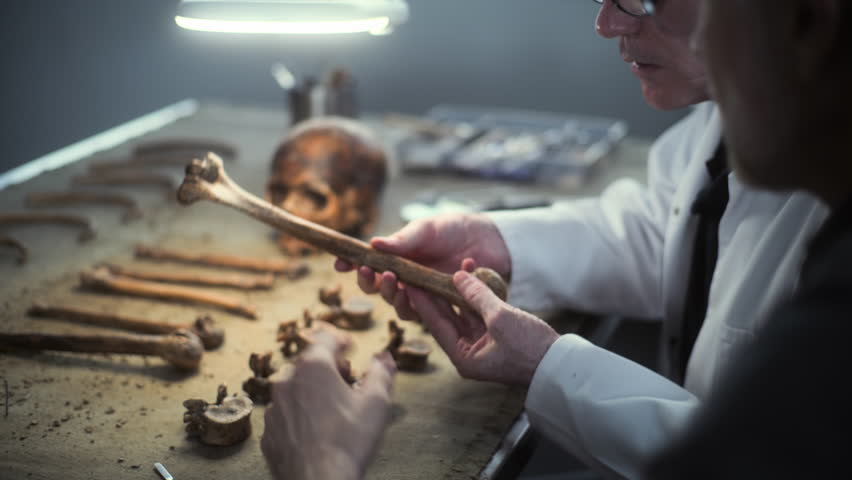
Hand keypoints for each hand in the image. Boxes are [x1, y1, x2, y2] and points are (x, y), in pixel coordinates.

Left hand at [261, 330, 396, 479]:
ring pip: (294, 389)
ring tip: (331, 408)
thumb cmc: (348, 442)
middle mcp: (287, 381)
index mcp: (314, 367)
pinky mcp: (269, 432)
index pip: (325, 339)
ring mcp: (274, 408)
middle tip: (346, 379)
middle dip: (327, 367)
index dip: (341, 340)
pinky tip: (316, 430)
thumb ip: (382, 373)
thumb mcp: (377, 403)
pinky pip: (285, 415)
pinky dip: (299, 415)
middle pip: (308, 363)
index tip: (350, 347)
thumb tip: (385, 357)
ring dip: (311, 391)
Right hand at [335, 213, 510, 320]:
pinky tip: (463, 267)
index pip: (368, 268)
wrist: (486, 239)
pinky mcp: (446, 307)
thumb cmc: (450, 230)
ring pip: (403, 309)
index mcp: (396, 261)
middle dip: (372, 286)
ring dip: (397, 299)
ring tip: (403, 285)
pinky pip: (435, 312)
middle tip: (375, 274)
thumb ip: (404, 239)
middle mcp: (406, 281)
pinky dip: (443, 293)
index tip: (340, 264)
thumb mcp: (426, 229)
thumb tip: (374, 244)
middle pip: (380, 293)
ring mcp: (425, 296)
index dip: (350, 267)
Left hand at [409, 265, 558, 386]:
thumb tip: (458, 276)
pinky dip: (476, 296)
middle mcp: (469, 353)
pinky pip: (479, 313)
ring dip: (459, 291)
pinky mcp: (495, 336)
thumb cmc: (531, 349)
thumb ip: (478, 296)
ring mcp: (482, 344)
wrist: (560, 364)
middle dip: (436, 294)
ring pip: (463, 313)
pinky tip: (471, 276)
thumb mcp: (501, 319)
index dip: (422, 301)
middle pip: (446, 318)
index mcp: (464, 358)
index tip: (408, 282)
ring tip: (449, 268)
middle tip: (421, 272)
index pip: (436, 324)